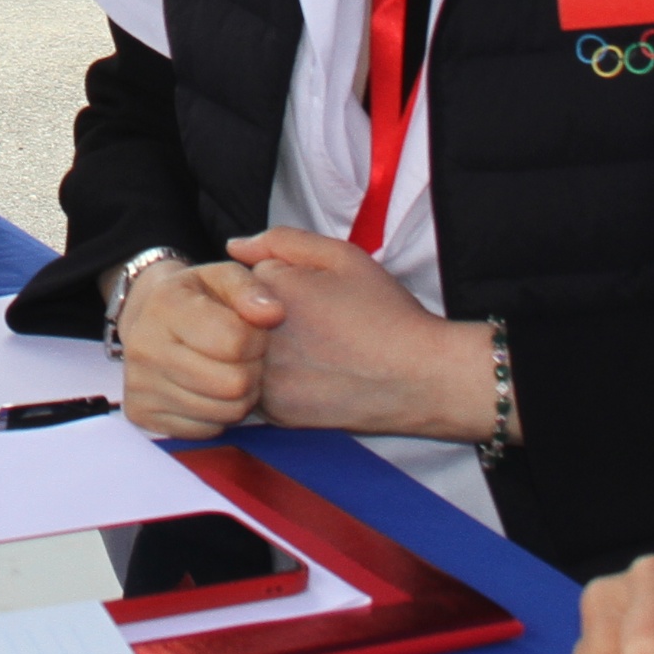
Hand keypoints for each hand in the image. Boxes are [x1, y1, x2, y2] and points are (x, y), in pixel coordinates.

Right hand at [117, 256, 276, 436]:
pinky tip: (211, 390)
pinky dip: (218, 415)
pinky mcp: (142, 415)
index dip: (257, 339)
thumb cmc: (196, 298)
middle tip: (245, 357)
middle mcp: (145, 347)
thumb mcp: (222, 277)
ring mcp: (139, 385)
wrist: (148, 319)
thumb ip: (252, 290)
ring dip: (240, 396)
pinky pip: (206, 431)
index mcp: (165, 306)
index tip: (252, 332)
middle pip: (233, 383)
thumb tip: (273, 314)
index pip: (235, 341)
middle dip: (252, 370)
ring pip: (224, 412)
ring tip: (231, 371)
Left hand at [226, 228, 488, 435]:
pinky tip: (311, 375)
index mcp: (269, 291)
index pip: (237, 278)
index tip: (306, 296)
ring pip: (239, 356)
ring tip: (311, 350)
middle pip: (233, 318)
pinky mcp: (275, 413)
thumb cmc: (385, 313)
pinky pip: (255, 390)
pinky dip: (274, 382)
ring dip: (262, 351)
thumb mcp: (341, 256)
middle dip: (258, 318)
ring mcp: (263, 379)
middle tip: (310, 325)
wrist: (420, 378)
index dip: (271, 284)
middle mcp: (257, 337)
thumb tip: (233, 246)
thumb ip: (282, 241)